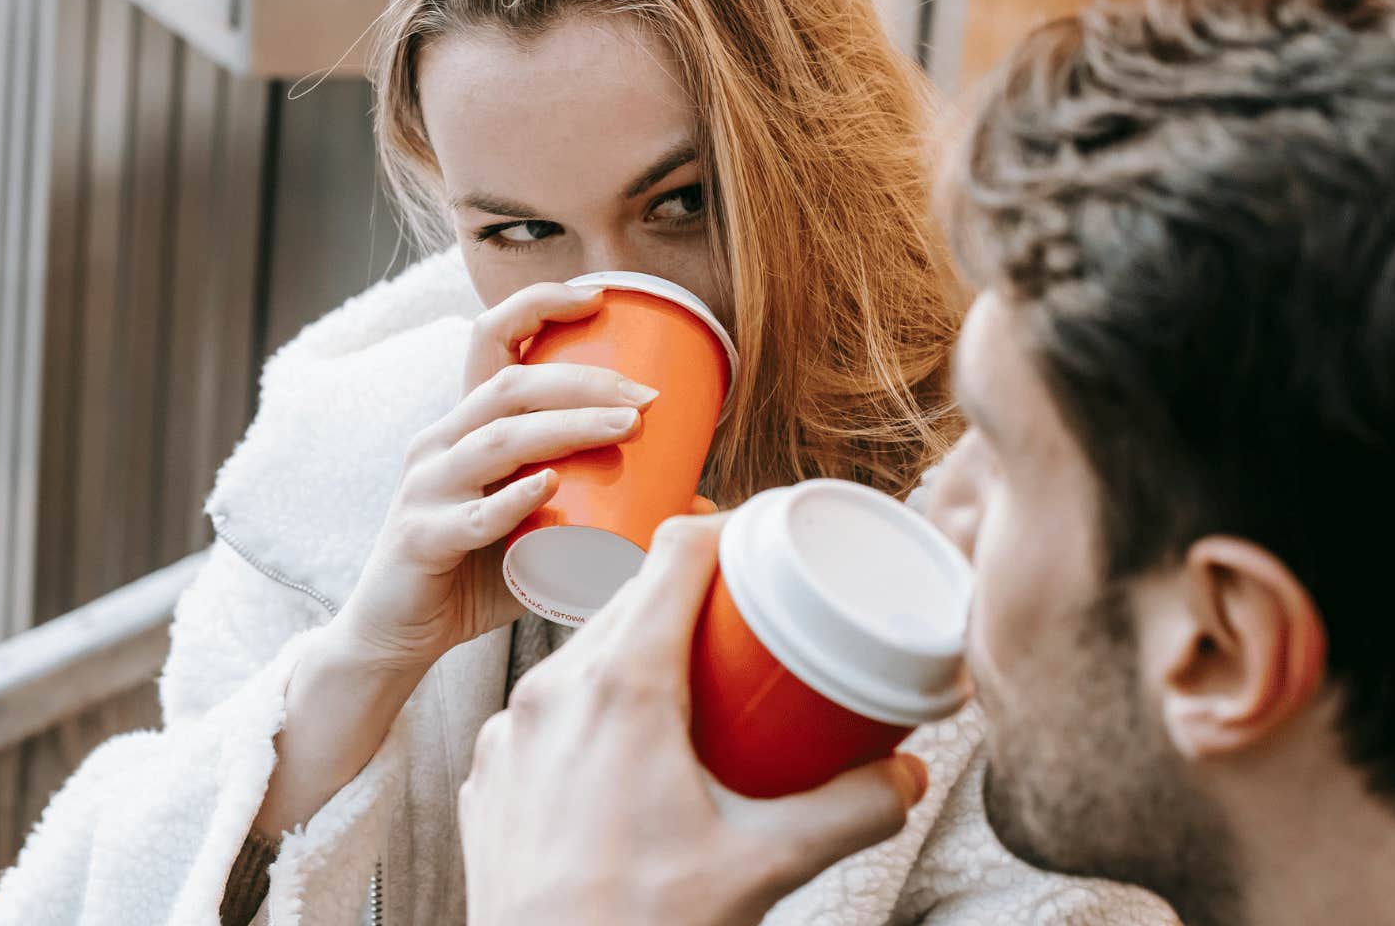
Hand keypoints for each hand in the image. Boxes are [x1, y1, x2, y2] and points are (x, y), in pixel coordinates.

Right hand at [341, 282, 659, 671]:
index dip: (538, 305)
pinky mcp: (420, 539)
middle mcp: (440, 443)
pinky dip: (511, 501)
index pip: (491, 339)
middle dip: (583, 379)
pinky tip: (548, 489)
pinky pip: (470, 516)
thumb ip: (607, 508)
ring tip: (627, 426)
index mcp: (465, 425)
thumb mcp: (544, 529)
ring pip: (498, 440)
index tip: (599, 298)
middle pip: (510, 384)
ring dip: (568, 427)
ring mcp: (425, 489)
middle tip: (647, 393)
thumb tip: (699, 500)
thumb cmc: (478, 574)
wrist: (399, 635)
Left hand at [459, 514, 929, 925]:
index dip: (725, 529)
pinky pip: (546, 713)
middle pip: (631, 601)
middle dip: (693, 601)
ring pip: (583, 656)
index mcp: (622, 687)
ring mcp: (510, 731)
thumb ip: (850, 812)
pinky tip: (624, 760)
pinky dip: (590, 715)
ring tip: (692, 695)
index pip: (674, 554)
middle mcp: (553, 690)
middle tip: (748, 627)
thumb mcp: (765, 866)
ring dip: (638, 655)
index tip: (761, 539)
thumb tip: (906, 776)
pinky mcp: (489, 773)